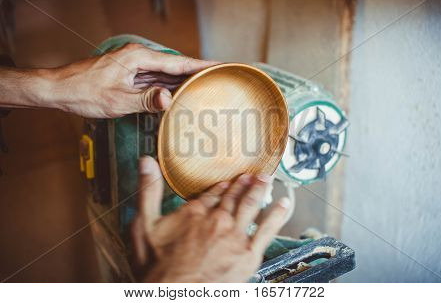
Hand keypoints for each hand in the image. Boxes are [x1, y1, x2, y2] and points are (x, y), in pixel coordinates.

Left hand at [0, 44, 216, 117]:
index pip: (178, 62)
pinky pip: (154, 80)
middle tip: (218, 78)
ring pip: (165, 73)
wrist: (59, 90)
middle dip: (196, 72)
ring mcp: (134, 65)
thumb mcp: (118, 100)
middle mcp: (138, 57)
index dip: (201, 65)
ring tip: (204, 86)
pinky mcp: (129, 75)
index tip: (219, 65)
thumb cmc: (84, 92)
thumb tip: (169, 100)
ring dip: (182, 81)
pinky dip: (167, 87)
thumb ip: (146, 99)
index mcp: (138, 57)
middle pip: (174, 66)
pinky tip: (178, 94)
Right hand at [132, 156, 289, 282]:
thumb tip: (147, 162)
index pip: (212, 194)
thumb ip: (148, 192)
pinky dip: (278, 214)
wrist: (175, 294)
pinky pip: (267, 228)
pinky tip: (285, 204)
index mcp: (195, 211)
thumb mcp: (144, 224)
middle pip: (233, 198)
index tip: (229, 180)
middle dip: (244, 184)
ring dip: (260, 190)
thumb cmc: (157, 265)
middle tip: (253, 174)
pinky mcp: (248, 253)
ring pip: (251, 206)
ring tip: (266, 178)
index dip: (221, 187)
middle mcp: (218, 219)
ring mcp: (235, 235)